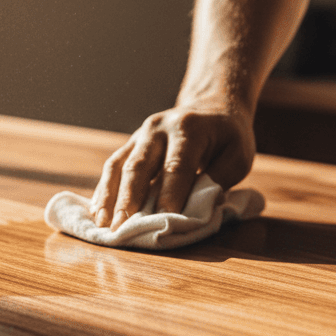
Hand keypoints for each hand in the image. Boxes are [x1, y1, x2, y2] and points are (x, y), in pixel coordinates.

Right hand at [91, 102, 255, 229]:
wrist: (212, 107)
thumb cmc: (227, 137)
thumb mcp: (237, 156)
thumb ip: (219, 180)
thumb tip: (197, 208)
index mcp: (189, 129)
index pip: (176, 166)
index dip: (170, 195)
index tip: (162, 220)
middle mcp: (158, 128)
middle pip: (139, 166)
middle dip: (129, 200)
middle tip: (122, 229)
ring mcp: (140, 135)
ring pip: (119, 166)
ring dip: (109, 197)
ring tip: (102, 224)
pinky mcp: (130, 144)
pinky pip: (113, 167)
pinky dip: (104, 190)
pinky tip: (98, 212)